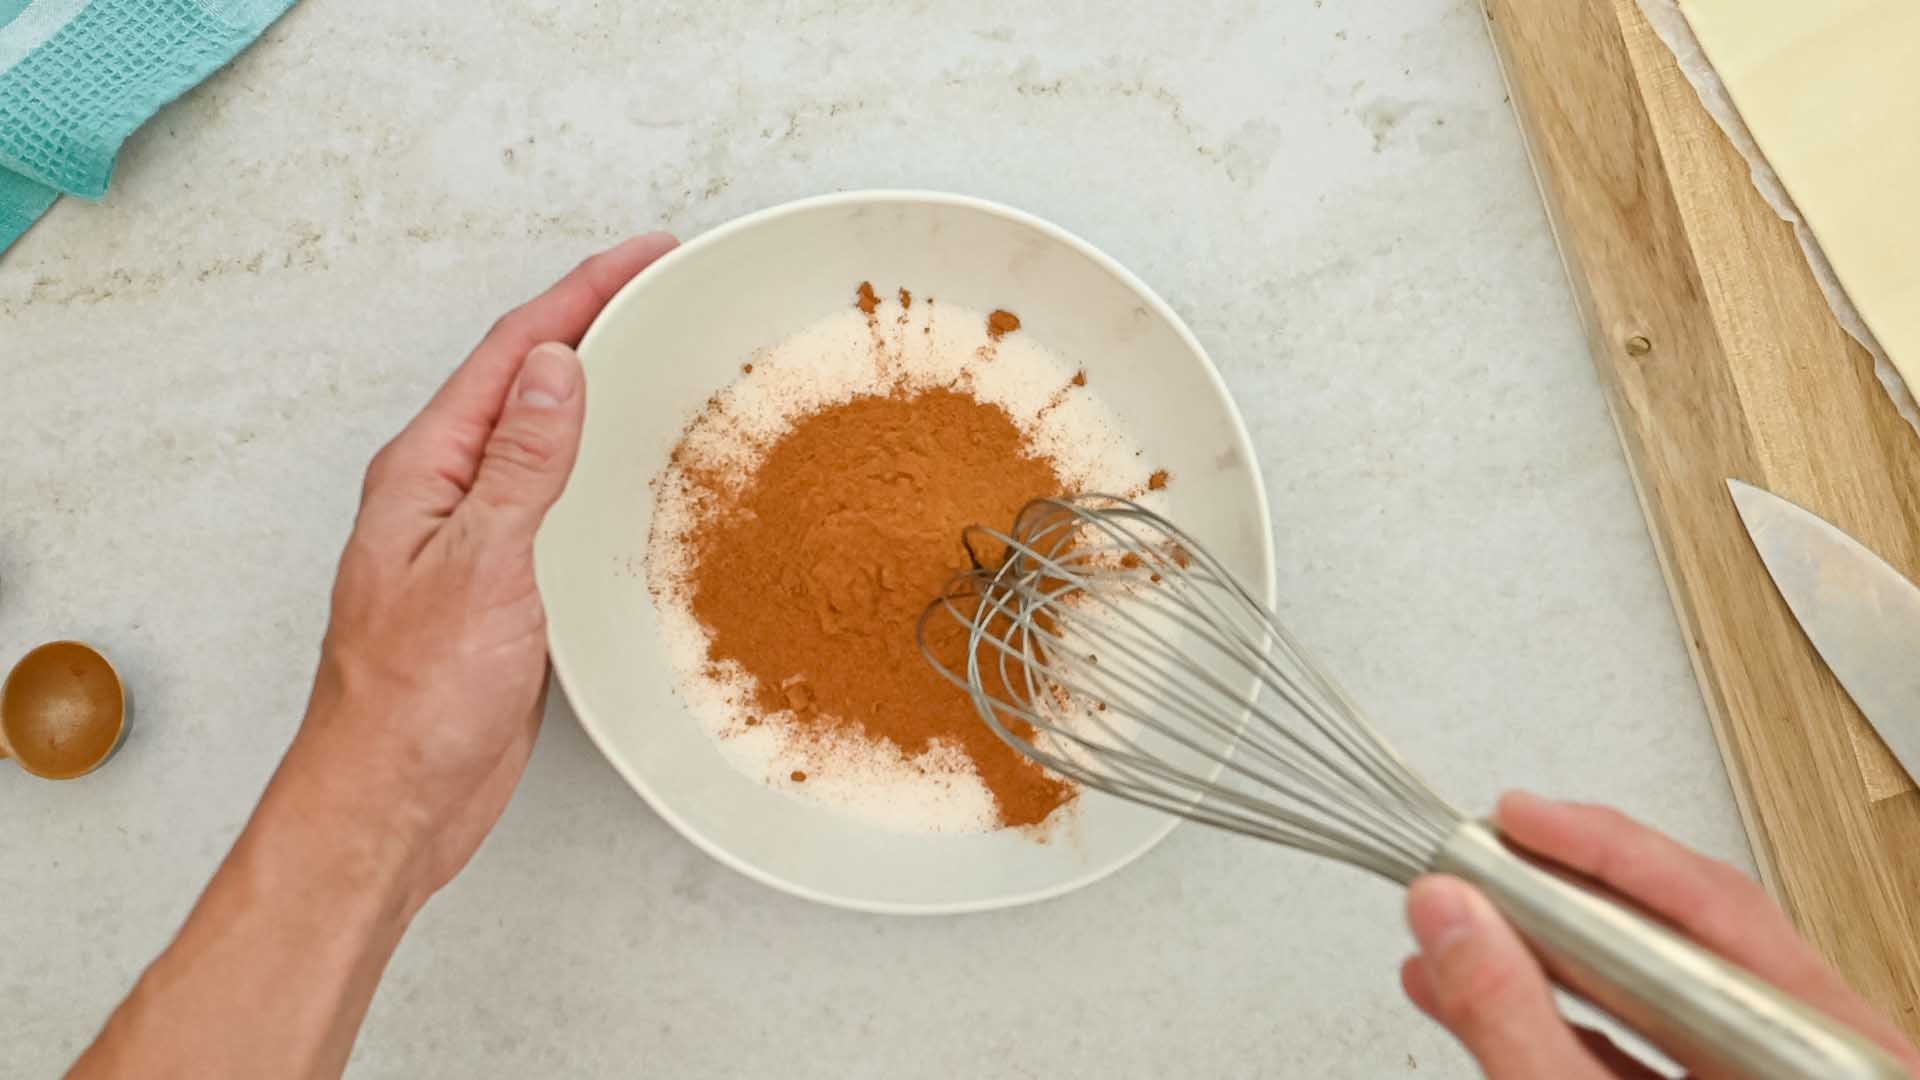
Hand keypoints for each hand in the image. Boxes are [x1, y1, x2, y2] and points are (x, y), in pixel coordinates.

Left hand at [72, 234, 678, 1079]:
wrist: (390, 803)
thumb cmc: (413, 700)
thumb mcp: (477, 568)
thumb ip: (520, 465)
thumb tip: (554, 366)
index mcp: (427, 472)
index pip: (513, 354)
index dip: (582, 294)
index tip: (648, 253)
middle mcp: (445, 493)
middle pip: (525, 381)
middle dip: (593, 321)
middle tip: (664, 285)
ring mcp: (472, 539)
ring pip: (542, 439)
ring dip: (596, 389)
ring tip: (660, 354)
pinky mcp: (500, 587)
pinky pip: (554, 500)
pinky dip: (596, 465)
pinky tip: (630, 471)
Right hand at [1400, 791, 1919, 1077]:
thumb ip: (1513, 1021)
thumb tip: (1448, 915)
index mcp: (1825, 1054)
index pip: (1711, 904)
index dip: (1599, 848)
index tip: (1513, 818)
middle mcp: (1811, 1061)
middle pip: (1683, 939)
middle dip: (1558, 896)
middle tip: (1474, 859)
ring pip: (1658, 994)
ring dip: (1545, 959)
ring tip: (1456, 930)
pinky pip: (1647, 1046)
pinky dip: (1562, 1019)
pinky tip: (1488, 997)